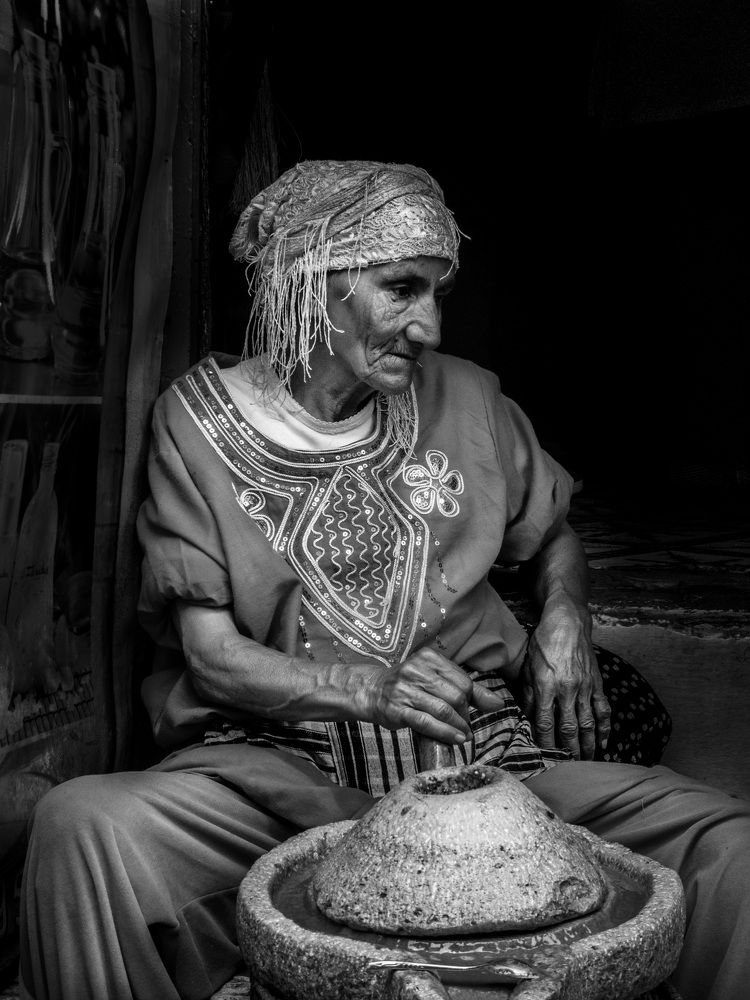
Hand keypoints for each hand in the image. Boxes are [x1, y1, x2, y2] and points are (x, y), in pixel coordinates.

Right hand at [360, 647, 506, 744]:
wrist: (372, 691)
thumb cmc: (409, 686)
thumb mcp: (435, 679)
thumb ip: (466, 689)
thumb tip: (498, 703)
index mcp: (428, 658)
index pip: (462, 680)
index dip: (472, 699)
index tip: (473, 711)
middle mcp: (416, 670)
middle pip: (455, 695)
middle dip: (466, 714)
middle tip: (467, 726)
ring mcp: (405, 690)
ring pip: (443, 710)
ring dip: (459, 726)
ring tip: (464, 736)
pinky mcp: (397, 710)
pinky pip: (427, 723)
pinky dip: (445, 733)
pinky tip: (455, 739)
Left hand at [519, 595, 610, 759]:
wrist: (567, 623)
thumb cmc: (543, 643)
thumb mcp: (527, 667)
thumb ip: (528, 695)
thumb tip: (527, 719)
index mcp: (546, 686)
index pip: (545, 723)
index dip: (545, 743)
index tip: (545, 757)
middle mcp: (567, 689)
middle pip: (569, 728)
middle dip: (569, 751)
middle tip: (569, 769)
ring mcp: (585, 687)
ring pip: (588, 723)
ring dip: (587, 745)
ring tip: (586, 763)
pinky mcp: (596, 683)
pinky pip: (603, 709)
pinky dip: (604, 728)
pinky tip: (603, 742)